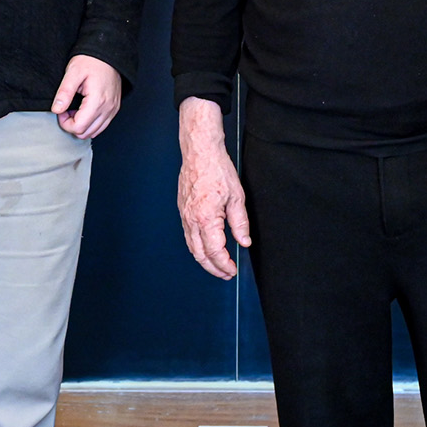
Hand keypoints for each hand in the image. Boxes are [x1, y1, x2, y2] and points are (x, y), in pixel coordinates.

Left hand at [52, 55, 121, 138]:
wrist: (108, 52)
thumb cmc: (92, 60)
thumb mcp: (73, 72)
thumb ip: (64, 92)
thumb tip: (56, 110)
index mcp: (97, 101)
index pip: (79, 127)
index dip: (65, 123)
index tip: (62, 110)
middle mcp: (108, 108)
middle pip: (86, 133)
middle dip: (72, 125)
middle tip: (67, 110)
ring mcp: (113, 109)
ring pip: (94, 132)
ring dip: (82, 125)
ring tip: (76, 109)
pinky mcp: (114, 108)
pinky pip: (102, 125)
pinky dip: (91, 123)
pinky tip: (84, 110)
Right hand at [177, 96, 249, 278]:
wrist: (200, 153)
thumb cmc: (217, 170)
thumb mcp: (236, 197)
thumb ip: (240, 223)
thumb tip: (244, 242)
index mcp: (206, 218)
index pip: (215, 252)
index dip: (224, 265)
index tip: (232, 270)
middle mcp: (192, 220)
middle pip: (200, 255)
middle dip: (213, 268)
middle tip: (226, 274)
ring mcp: (184, 216)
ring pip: (192, 247)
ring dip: (204, 260)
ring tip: (217, 266)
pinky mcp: (182, 211)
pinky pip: (188, 236)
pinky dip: (196, 247)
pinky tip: (205, 248)